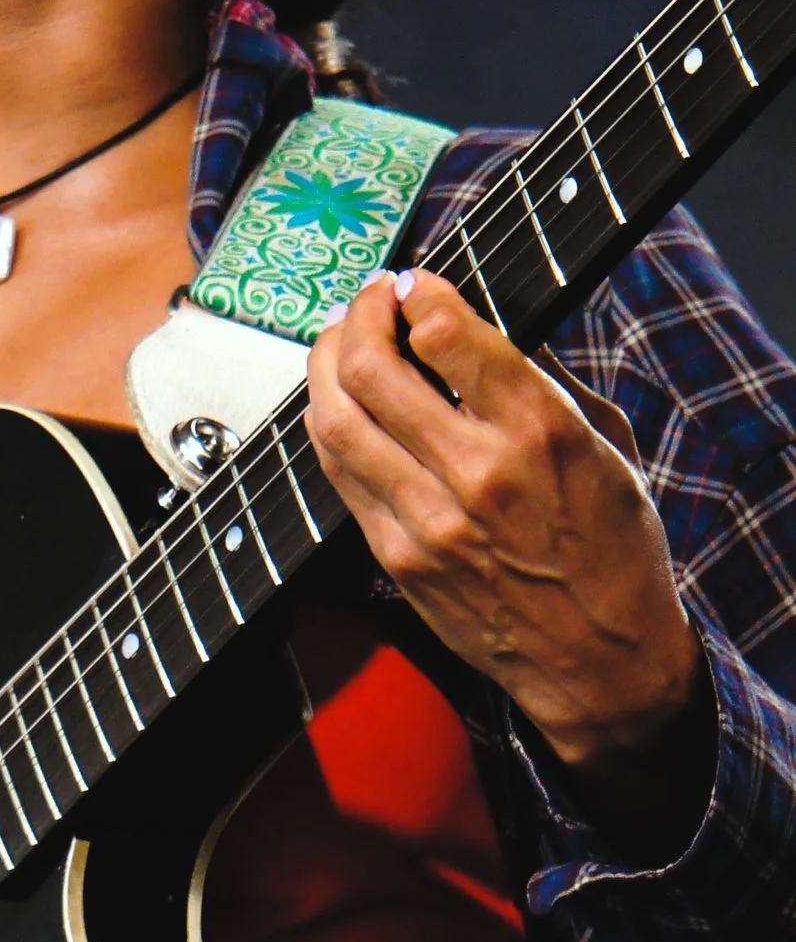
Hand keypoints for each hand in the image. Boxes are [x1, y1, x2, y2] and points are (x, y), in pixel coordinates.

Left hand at [306, 269, 708, 839]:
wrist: (599, 658)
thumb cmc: (613, 548)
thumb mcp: (607, 446)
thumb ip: (545, 382)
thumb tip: (479, 327)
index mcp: (541, 432)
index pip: (449, 334)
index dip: (417, 293)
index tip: (413, 283)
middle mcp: (478, 472)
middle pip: (374, 370)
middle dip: (359, 317)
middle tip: (366, 302)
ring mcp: (429, 520)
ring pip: (336, 421)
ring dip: (327, 366)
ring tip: (340, 342)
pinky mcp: (397, 557)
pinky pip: (339, 475)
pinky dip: (331, 426)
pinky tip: (339, 404)